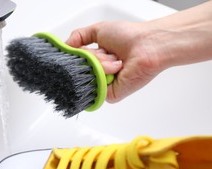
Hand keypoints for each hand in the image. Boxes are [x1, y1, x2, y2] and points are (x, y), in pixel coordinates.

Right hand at [65, 0, 211, 102]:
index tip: (77, 50)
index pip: (74, 63)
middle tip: (104, 50)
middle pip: (79, 70)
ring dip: (99, 63)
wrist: (147, 45)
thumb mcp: (97, 30)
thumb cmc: (129, 36)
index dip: (75, 56)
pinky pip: (96, 87)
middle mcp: (99, 72)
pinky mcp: (110, 94)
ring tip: (114, 57)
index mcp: (95, 60)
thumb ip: (78, 36)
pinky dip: (104, 73)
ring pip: (87, 78)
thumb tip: (64, 46)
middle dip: (89, 56)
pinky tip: (116, 67)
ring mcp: (104, 84)